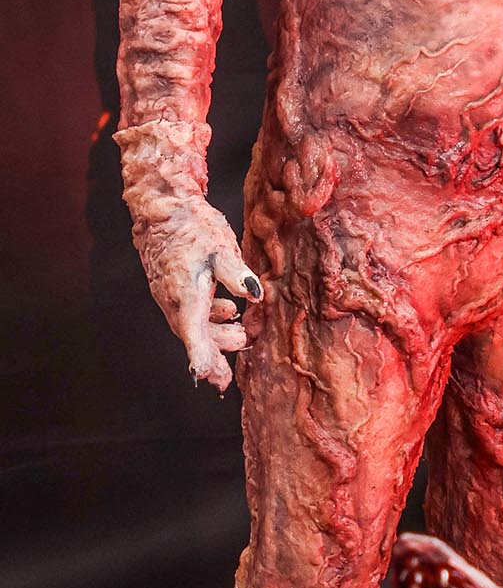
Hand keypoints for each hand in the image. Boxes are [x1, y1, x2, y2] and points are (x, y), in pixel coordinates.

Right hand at [135, 201, 262, 392]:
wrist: (163, 206)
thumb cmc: (191, 226)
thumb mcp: (219, 247)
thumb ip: (236, 274)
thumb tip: (254, 295)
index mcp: (185, 294)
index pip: (193, 334)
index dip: (202, 358)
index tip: (208, 379)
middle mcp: (173, 300)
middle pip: (192, 337)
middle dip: (210, 358)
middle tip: (226, 380)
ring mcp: (169, 295)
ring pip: (190, 327)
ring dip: (213, 340)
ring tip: (240, 340)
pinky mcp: (171, 288)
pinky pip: (188, 314)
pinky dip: (207, 323)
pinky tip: (228, 315)